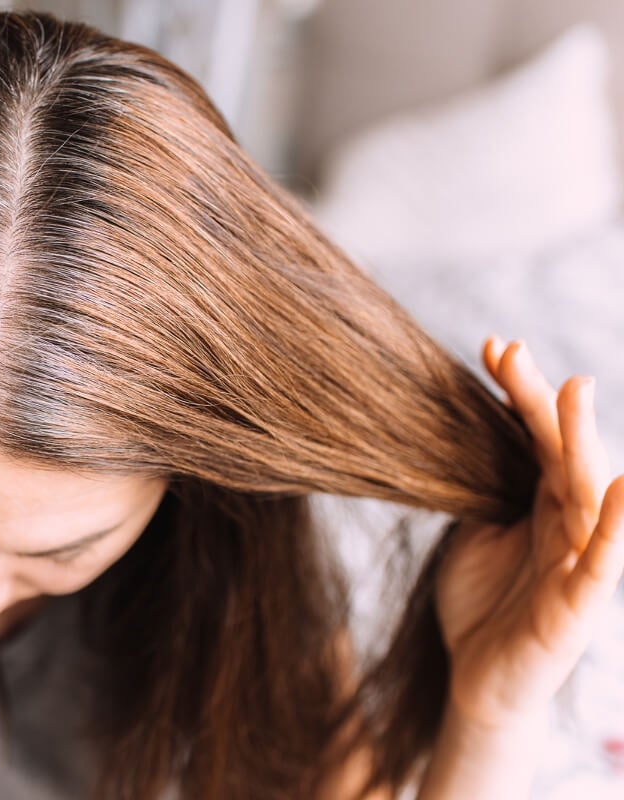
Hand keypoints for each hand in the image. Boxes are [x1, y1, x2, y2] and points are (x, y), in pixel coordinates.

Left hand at [435, 335, 623, 731]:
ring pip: (589, 493)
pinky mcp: (580, 606)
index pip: (538, 437)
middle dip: (544, 401)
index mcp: (543, 505)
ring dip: (583, 441)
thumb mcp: (476, 530)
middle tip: (517, 352)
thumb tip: (471, 425)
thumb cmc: (483, 602)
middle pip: (562, 453)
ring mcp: (579, 563)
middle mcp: (569, 526)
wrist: (475, 679)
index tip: (493, 347)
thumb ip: (484, 485)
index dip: (519, 393)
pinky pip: (604, 561)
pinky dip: (618, 523)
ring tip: (575, 390)